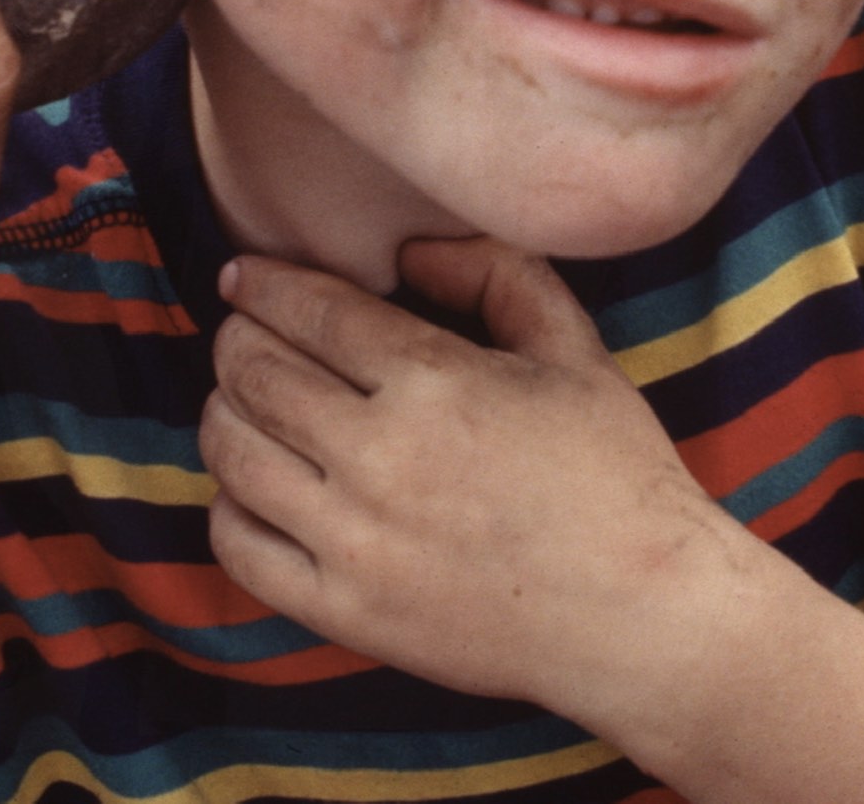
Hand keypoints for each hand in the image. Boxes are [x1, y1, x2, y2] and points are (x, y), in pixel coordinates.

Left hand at [200, 238, 756, 719]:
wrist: (641, 614)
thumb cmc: (614, 472)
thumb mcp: (572, 347)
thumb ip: (493, 274)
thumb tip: (410, 250)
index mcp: (436, 382)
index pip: (312, 312)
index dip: (265, 286)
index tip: (244, 278)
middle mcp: (381, 458)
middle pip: (258, 375)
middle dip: (238, 339)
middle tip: (242, 331)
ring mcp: (356, 543)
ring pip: (237, 456)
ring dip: (222, 412)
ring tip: (238, 398)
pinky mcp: (347, 614)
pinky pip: (242, 549)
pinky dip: (226, 505)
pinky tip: (249, 484)